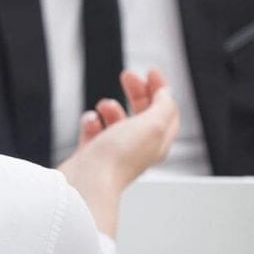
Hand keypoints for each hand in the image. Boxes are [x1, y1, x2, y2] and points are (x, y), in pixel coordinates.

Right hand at [57, 69, 179, 237]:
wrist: (87, 182)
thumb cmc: (118, 158)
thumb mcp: (153, 124)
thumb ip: (163, 106)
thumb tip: (165, 94)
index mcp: (157, 142)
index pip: (166, 111)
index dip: (161, 89)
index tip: (151, 71)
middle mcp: (137, 147)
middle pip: (142, 112)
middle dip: (136, 91)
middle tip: (126, 76)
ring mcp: (114, 151)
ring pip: (116, 121)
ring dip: (110, 107)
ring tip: (103, 107)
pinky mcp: (91, 155)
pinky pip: (93, 131)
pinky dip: (91, 121)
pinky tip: (89, 121)